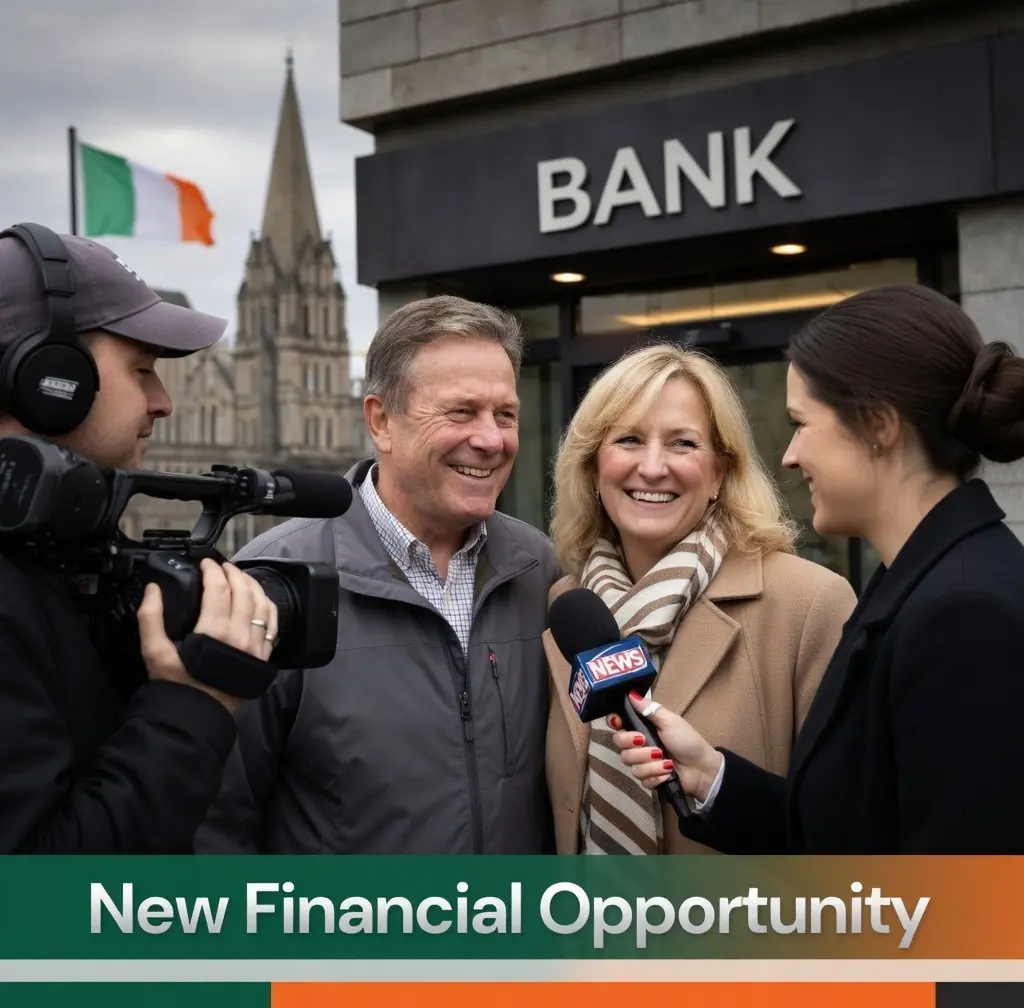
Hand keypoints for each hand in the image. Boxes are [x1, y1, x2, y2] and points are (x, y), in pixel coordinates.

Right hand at [136, 558, 278, 712]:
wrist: (197, 719)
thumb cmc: (176, 686)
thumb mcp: (154, 653)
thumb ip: (150, 619)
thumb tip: (153, 589)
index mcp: (214, 632)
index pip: (219, 589)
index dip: (213, 570)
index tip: (206, 563)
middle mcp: (240, 636)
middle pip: (243, 591)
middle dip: (233, 573)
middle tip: (222, 566)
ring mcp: (256, 646)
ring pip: (262, 603)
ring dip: (251, 584)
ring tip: (239, 576)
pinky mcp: (264, 656)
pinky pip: (272, 623)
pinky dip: (267, 604)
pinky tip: (258, 598)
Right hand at [609, 692, 722, 802]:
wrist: (702, 768)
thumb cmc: (687, 740)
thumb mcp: (670, 721)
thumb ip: (649, 709)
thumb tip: (631, 693)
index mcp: (642, 727)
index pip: (618, 723)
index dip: (614, 722)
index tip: (618, 723)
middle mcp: (638, 744)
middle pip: (619, 745)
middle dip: (636, 748)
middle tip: (650, 745)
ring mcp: (642, 762)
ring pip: (630, 764)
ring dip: (650, 764)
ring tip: (667, 762)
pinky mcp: (648, 779)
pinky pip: (641, 779)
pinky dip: (656, 776)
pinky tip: (667, 773)